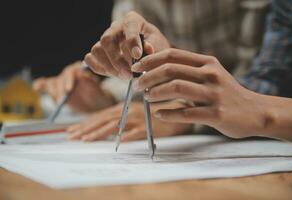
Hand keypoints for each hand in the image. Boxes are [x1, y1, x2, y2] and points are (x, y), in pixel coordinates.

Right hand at [33, 61, 114, 112]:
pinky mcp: (55, 88)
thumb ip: (90, 84)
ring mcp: (60, 80)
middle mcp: (68, 73)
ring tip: (57, 102)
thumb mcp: (97, 91)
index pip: (71, 72)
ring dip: (52, 93)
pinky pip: (45, 84)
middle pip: (59, 79)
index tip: (69, 90)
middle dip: (60, 90)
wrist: (95, 103)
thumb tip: (82, 75)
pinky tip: (37, 88)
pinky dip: (40, 85)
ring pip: (51, 83)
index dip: (68, 80)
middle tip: (62, 100)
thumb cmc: (97, 96)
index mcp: (79, 70)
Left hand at [67, 101, 191, 141]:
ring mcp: (138, 118)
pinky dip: (126, 136)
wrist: (177, 110)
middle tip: (71, 136)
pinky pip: (136, 132)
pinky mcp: (149, 126)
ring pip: (116, 125)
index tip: (72, 130)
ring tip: (86, 139)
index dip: (86, 122)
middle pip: (104, 120)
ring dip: (100, 132)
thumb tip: (105, 129)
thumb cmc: (154, 113)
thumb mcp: (135, 114)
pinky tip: (116, 142)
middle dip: (86, 128)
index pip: (101, 115)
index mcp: (124, 108)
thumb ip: (121, 118)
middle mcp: (128, 111)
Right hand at [84, 11, 169, 78]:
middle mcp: (116, 27)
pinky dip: (100, 69)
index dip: (132, 42)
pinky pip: (90, 59)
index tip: (137, 56)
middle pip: (107, 40)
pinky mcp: (98, 52)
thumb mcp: (159, 47)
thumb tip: (146, 49)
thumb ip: (153, 48)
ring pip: (97, 50)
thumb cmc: (155, 50)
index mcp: (132, 21)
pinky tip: (114, 74)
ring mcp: (105, 39)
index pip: (129, 27)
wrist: (150, 57)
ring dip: (109, 67)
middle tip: (129, 75)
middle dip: (117, 60)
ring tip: (124, 76)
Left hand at [132, 48, 267, 138]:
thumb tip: (156, 71)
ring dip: (156, 93)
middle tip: (137, 85)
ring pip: (177, 88)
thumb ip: (189, 71)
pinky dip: (169, 113)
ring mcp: (214, 94)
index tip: (136, 68)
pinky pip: (186, 113)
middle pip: (171, 70)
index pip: (173, 55)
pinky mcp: (216, 114)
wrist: (255, 112)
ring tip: (147, 98)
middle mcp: (211, 75)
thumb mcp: (211, 74)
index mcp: (207, 62)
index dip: (151, 60)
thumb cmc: (226, 93)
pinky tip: (159, 114)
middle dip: (148, 77)